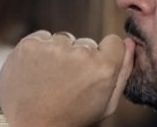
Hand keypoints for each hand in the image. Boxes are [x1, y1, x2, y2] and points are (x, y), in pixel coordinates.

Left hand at [0, 31, 134, 126]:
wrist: (26, 126)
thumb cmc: (70, 118)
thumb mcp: (105, 105)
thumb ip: (123, 72)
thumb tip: (129, 43)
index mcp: (103, 68)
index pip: (113, 41)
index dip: (103, 56)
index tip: (91, 71)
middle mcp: (80, 54)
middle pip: (87, 42)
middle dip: (79, 58)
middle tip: (67, 83)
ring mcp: (52, 48)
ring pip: (64, 40)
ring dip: (58, 54)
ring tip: (50, 79)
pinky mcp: (30, 45)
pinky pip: (42, 37)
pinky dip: (40, 51)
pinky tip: (37, 72)